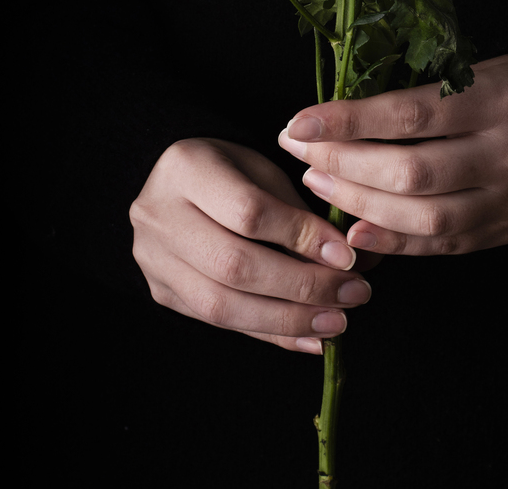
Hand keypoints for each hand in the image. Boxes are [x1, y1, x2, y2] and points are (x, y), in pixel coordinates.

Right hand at [131, 138, 373, 353]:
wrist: (177, 185)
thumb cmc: (233, 174)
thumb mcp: (267, 173)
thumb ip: (303, 216)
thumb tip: (355, 263)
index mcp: (184, 168)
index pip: (248, 212)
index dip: (302, 238)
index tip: (347, 256)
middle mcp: (157, 214)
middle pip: (233, 264)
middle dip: (301, 286)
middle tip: (353, 294)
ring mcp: (152, 257)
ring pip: (221, 305)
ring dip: (287, 320)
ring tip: (335, 322)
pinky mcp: (161, 290)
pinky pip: (218, 323)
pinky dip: (269, 334)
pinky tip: (308, 338)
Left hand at [278, 52, 507, 255]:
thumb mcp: (471, 73)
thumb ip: (413, 98)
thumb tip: (329, 121)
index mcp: (498, 100)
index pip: (410, 114)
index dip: (347, 121)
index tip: (297, 123)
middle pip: (411, 172)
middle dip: (343, 165)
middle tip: (300, 154)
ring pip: (424, 217)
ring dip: (358, 205)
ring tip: (317, 184)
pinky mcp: (506, 230)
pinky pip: (441, 245)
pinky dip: (392, 242)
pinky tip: (352, 231)